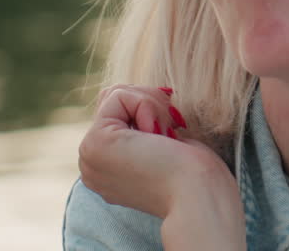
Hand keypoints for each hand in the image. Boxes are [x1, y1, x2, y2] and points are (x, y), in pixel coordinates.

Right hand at [78, 84, 245, 249]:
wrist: (198, 195)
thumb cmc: (195, 173)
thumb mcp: (164, 144)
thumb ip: (142, 127)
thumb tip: (136, 96)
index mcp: (107, 170)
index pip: (118, 113)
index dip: (150, 111)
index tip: (172, 137)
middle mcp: (92, 166)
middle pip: (114, 100)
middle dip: (151, 104)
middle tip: (170, 134)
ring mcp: (89, 156)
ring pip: (116, 95)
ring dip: (152, 107)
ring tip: (165, 137)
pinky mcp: (95, 143)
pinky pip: (119, 96)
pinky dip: (148, 106)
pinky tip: (157, 135)